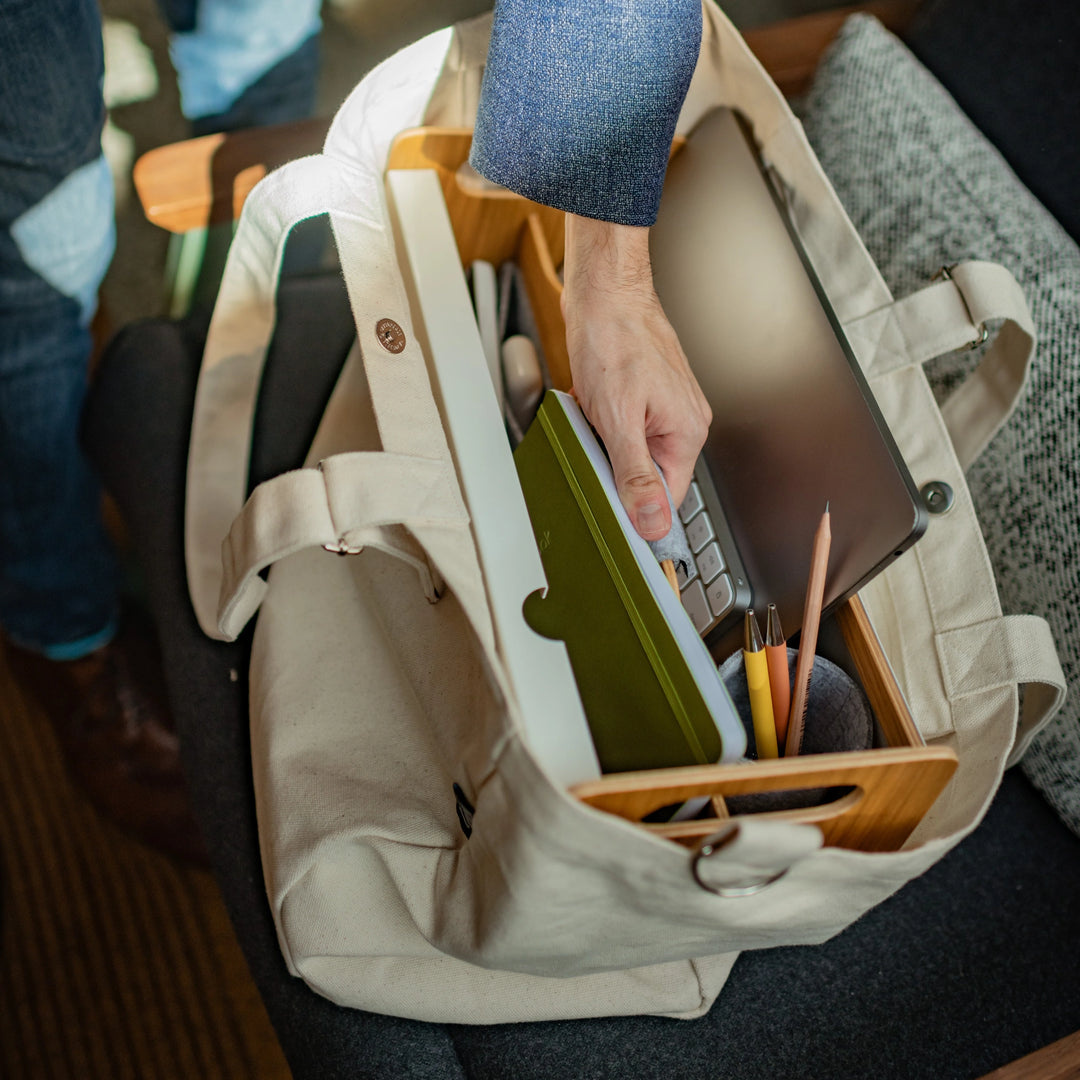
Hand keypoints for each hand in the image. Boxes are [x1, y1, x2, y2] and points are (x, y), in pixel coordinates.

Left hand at [562, 213, 710, 539]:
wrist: (605, 291)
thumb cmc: (614, 339)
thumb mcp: (618, 418)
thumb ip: (635, 475)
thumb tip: (651, 522)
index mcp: (686, 432)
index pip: (668, 498)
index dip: (638, 512)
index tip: (612, 515)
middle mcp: (684, 422)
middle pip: (650, 476)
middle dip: (616, 470)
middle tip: (594, 447)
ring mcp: (667, 407)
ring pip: (634, 451)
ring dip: (607, 444)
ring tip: (594, 416)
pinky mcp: (647, 395)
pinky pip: (626, 428)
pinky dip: (604, 424)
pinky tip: (592, 404)